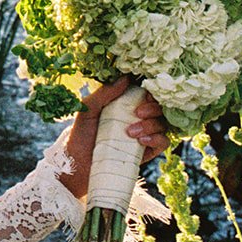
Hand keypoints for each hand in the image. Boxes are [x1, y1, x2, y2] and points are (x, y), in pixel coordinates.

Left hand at [58, 76, 168, 198]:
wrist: (79, 163)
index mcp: (125, 103)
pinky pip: (163, 142)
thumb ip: (105, 92)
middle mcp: (138, 117)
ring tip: (131, 132)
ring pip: (163, 123)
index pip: (147, 92)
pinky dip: (157, 139)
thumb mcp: (89, 108)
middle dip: (153, 107)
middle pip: (159, 106)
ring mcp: (144, 133)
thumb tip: (125, 78)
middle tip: (138, 113)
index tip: (144, 92)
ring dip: (152, 125)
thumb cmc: (82, 133)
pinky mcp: (148, 151)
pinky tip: (142, 140)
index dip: (150, 90)